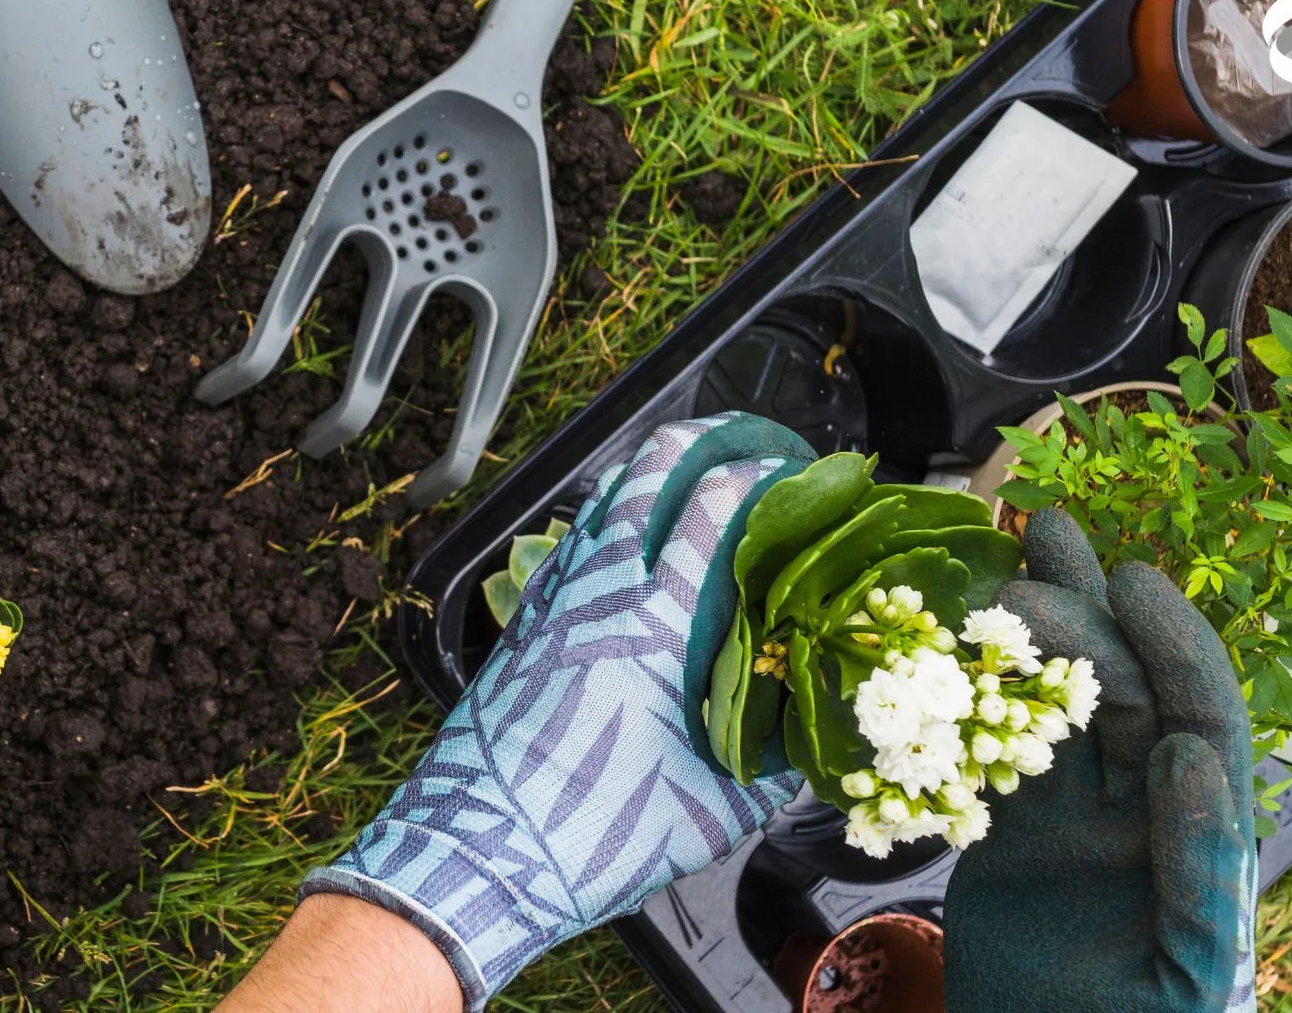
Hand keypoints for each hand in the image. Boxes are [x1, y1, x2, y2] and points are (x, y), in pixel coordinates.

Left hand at [303, 414, 816, 1008]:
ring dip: (645, 474)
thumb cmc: (591, 836)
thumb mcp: (711, 814)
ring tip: (687, 468)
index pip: (712, 512)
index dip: (757, 476)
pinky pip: (567, 548)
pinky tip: (619, 539)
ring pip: (599, 504)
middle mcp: (598, 595)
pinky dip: (602, 523)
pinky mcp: (521, 626)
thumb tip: (814, 749)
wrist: (478, 852)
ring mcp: (550, 604)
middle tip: (741, 438)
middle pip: (647, 476)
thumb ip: (771, 773)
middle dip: (699, 440)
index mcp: (654, 627)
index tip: (795, 470)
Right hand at [945, 509, 1255, 1012]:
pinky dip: (973, 701)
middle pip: (1123, 694)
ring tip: (1013, 551)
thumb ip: (1200, 870)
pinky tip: (950, 646)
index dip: (1172, 647)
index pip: (1197, 722)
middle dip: (1091, 614)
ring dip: (1037, 634)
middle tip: (1039, 546)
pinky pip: (992, 755)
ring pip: (1057, 709)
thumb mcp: (1185, 971)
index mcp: (1195, 843)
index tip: (1130, 581)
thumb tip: (1191, 758)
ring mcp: (1072, 824)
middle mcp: (1140, 818)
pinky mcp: (1009, 839)